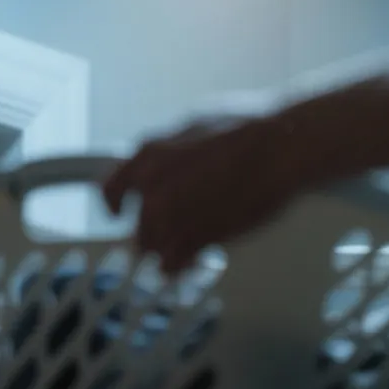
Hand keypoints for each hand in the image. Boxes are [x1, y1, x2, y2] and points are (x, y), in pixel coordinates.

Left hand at [101, 104, 309, 274]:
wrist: (278, 146)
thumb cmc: (247, 127)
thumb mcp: (195, 124)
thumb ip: (172, 147)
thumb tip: (167, 156)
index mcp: (148, 156)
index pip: (110, 189)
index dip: (115, 204)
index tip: (119, 212)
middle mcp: (152, 189)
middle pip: (138, 227)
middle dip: (152, 232)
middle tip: (172, 232)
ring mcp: (172, 216)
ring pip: (152, 248)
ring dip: (167, 250)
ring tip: (187, 247)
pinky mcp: (196, 238)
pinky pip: (172, 264)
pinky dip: (181, 265)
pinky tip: (195, 259)